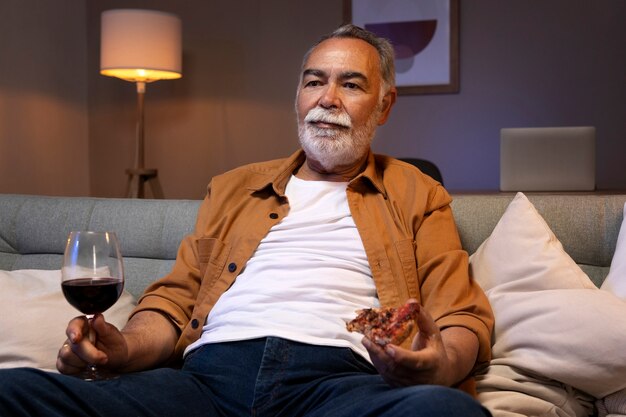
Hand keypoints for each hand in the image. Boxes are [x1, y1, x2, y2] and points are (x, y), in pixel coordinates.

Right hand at [56, 313, 127, 374]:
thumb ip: (103, 327)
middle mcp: (73, 336)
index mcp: (85, 324)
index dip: (73, 331)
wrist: (116, 358)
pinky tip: (86, 368)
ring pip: (66, 356)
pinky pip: (63, 367)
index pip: (74, 324)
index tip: (77, 338)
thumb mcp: (113, 336)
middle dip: (89, 354)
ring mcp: (67, 349)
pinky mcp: (65, 362)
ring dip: (83, 362)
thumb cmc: (114, 344)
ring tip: (97, 362)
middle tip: (104, 358)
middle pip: (72, 345)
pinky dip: (76, 370)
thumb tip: (97, 317)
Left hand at [362, 304, 476, 387]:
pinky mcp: (398, 385)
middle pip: (396, 367)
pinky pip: (385, 374)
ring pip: (388, 371)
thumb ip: (423, 318)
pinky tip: (370, 348)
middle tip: (367, 339)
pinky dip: (376, 361)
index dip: (401, 356)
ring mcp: (408, 383)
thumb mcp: (433, 332)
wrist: (439, 374)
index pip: (415, 362)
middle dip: (380, 353)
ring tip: (366, 340)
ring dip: (375, 356)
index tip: (389, 347)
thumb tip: (411, 301)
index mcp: (430, 362)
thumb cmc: (434, 348)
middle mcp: (419, 377)